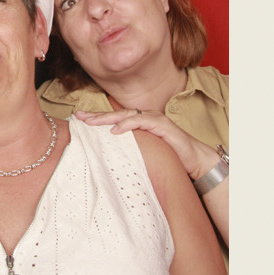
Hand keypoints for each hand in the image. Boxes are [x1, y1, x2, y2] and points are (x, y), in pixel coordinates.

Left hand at [76, 108, 215, 183]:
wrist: (195, 160)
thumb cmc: (172, 158)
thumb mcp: (147, 153)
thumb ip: (131, 151)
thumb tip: (111, 159)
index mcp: (141, 123)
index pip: (115, 119)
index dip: (97, 119)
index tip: (78, 120)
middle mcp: (146, 118)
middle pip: (116, 114)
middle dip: (97, 115)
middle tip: (79, 117)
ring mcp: (154, 120)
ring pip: (126, 115)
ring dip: (108, 118)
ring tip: (92, 122)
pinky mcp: (163, 126)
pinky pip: (142, 122)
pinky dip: (128, 124)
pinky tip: (115, 130)